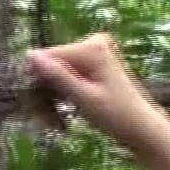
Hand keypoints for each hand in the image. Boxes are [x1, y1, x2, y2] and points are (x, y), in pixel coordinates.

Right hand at [25, 34, 168, 150]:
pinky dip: (62, 94)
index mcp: (91, 47)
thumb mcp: (84, 97)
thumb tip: (29, 55)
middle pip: (52, 64)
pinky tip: (61, 113)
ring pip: (57, 72)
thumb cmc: (116, 115)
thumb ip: (57, 76)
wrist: (140, 127)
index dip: (38, 82)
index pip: (48, 57)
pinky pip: (67, 75)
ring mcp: (93, 53)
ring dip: (52, 96)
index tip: (35, 109)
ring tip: (53, 122)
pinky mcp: (93, 64)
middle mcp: (92, 43)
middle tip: (46, 121)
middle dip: (46, 91)